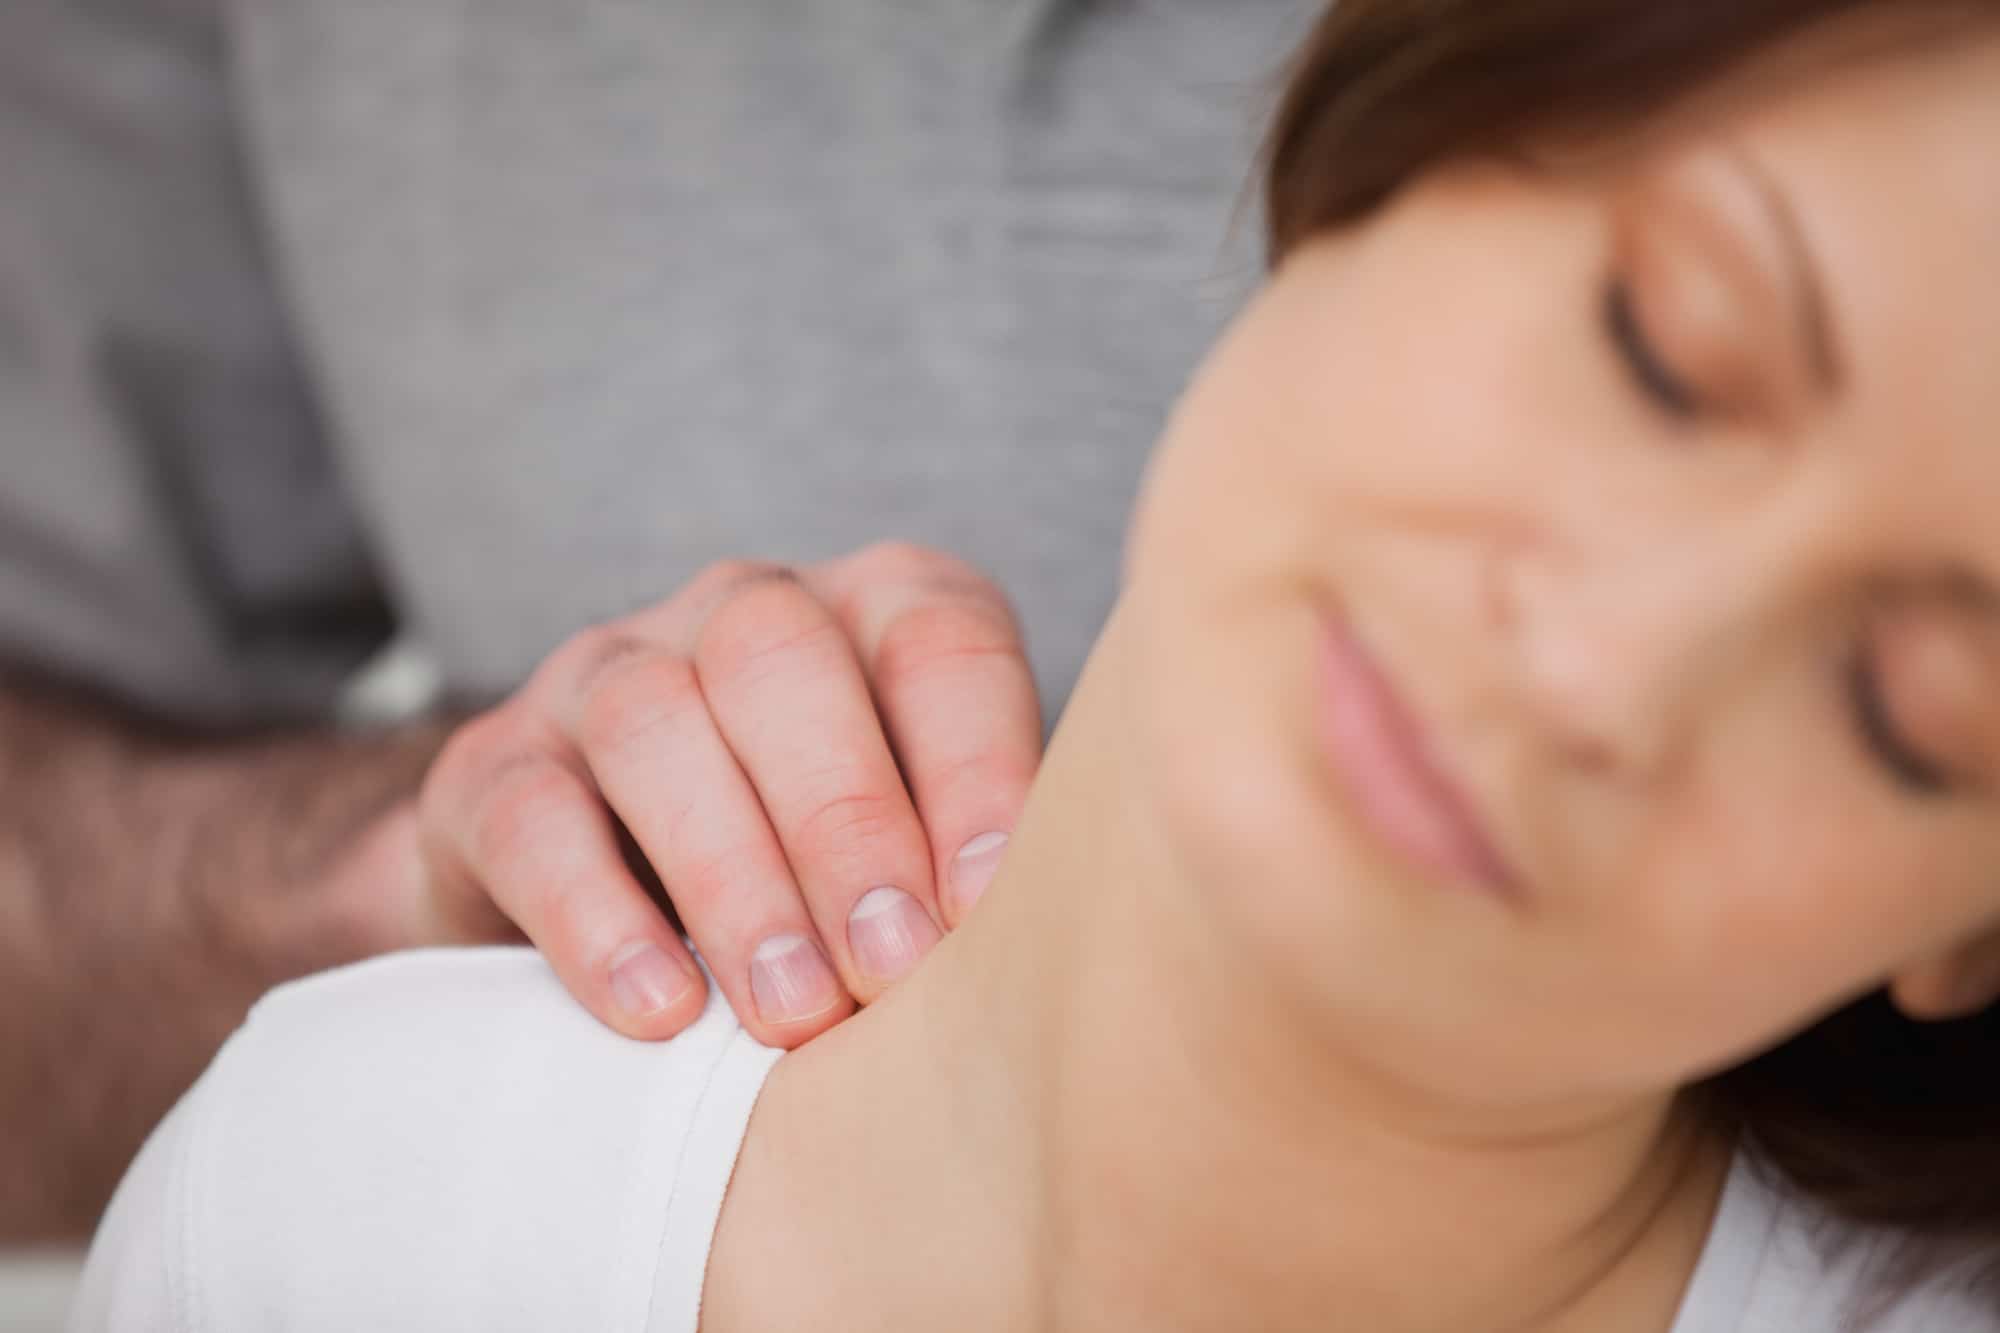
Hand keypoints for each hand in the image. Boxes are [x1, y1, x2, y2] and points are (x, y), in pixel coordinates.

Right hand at [414, 543, 1042, 1046]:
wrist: (602, 903)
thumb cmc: (824, 888)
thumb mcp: (916, 858)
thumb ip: (973, 870)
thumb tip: (1048, 955)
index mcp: (874, 611)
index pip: (938, 638)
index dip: (973, 765)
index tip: (989, 908)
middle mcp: (742, 613)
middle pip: (784, 660)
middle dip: (846, 822)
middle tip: (890, 974)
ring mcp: (605, 673)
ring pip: (654, 722)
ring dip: (732, 875)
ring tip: (788, 1011)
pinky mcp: (494, 765)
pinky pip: (531, 815)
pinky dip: (595, 917)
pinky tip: (660, 1010)